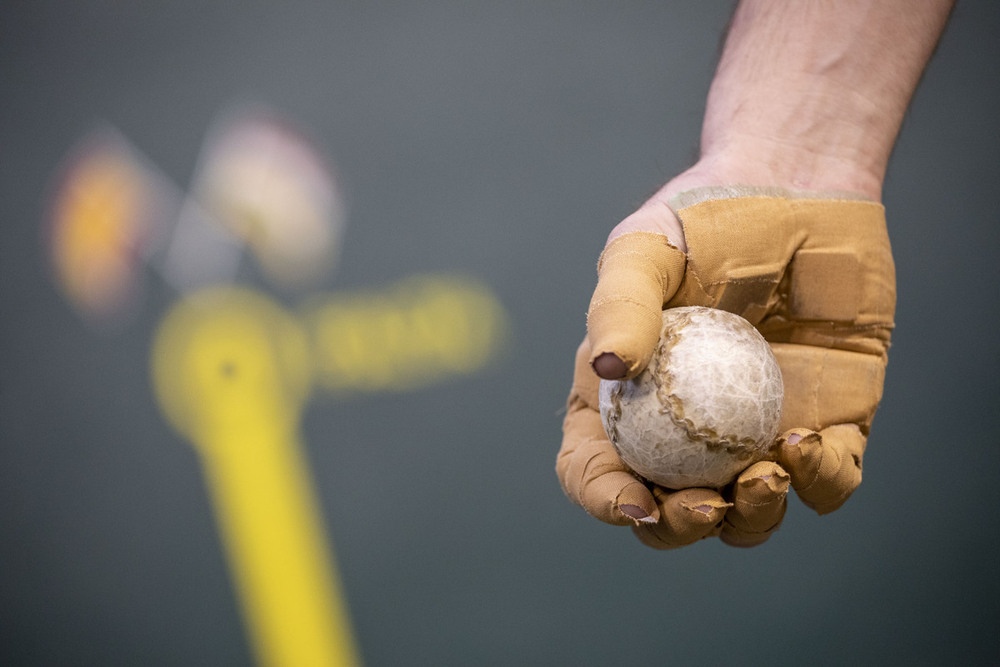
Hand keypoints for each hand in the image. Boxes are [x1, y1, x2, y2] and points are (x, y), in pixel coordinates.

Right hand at [556, 173, 894, 548]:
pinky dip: (818, 481)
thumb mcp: (643, 249)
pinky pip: (826, 479)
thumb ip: (621, 304)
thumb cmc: (703, 216)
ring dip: (752, 517)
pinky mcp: (825, 422)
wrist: (795, 186)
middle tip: (705, 506)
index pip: (596, 467)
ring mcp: (753, 434)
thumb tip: (605, 365)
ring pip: (747, 514)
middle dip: (681, 528)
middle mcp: (684, 430)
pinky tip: (808, 444)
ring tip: (766, 474)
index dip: (604, 499)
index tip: (631, 501)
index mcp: (623, 400)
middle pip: (669, 511)